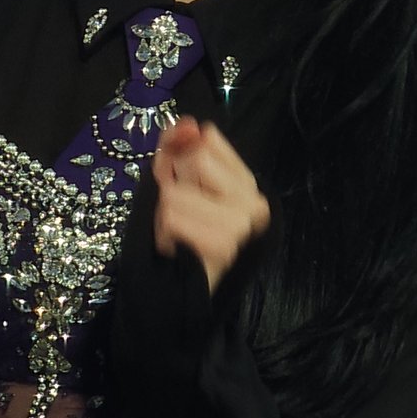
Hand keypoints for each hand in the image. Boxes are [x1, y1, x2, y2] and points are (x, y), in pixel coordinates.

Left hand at [151, 116, 269, 293]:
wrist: (181, 295)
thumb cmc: (182, 237)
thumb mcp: (176, 184)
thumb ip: (178, 148)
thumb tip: (185, 123)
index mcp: (246, 182)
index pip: (207, 139)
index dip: (178, 155)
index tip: (177, 181)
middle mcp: (254, 201)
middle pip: (193, 160)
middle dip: (172, 186)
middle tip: (179, 215)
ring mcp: (242, 224)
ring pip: (175, 193)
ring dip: (164, 216)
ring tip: (178, 235)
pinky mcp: (224, 245)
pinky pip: (170, 219)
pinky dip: (162, 234)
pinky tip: (177, 248)